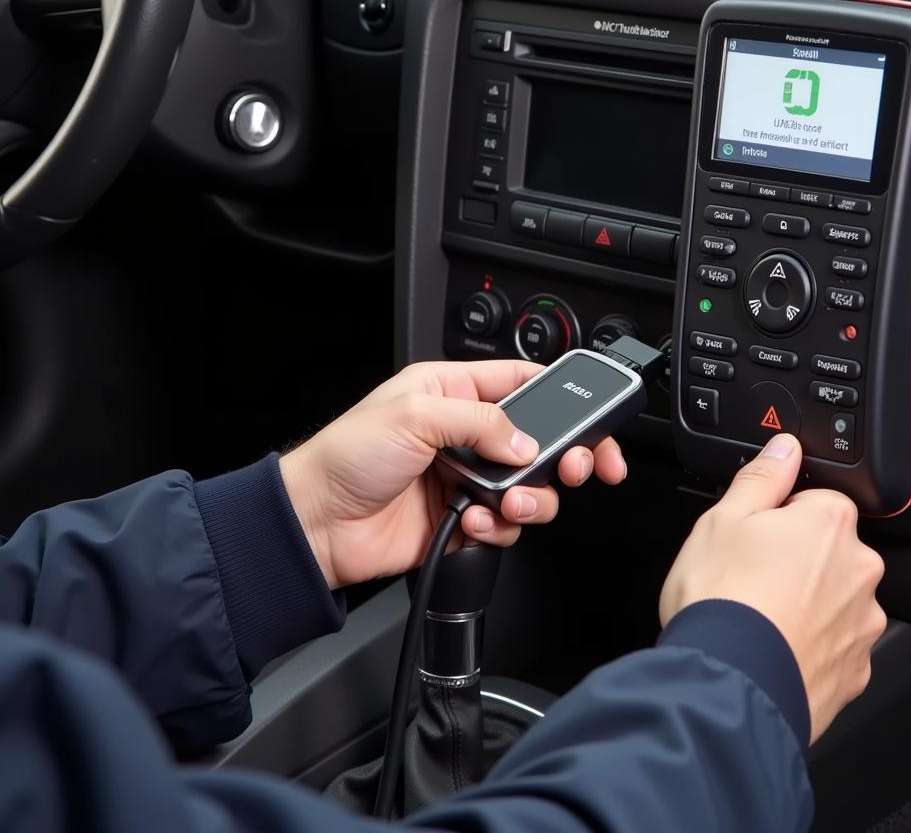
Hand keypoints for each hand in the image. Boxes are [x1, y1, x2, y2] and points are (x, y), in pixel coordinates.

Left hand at [279, 360, 626, 589]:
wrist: (317, 524)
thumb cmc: (345, 456)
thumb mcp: (413, 416)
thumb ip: (480, 421)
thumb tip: (527, 440)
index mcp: (452, 392)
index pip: (521, 382)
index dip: (562, 397)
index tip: (593, 415)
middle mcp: (465, 433)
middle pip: (540, 440)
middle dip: (564, 455)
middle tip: (573, 467)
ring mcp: (467, 478)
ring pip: (531, 487)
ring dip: (529, 499)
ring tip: (506, 502)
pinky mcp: (464, 520)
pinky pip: (506, 525)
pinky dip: (498, 528)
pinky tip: (471, 522)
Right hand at [658, 433, 886, 742]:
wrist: (729, 681)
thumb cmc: (721, 596)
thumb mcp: (723, 517)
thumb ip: (762, 477)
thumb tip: (785, 447)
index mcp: (829, 523)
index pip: (816, 499)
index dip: (779, 516)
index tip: (753, 535)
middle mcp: (859, 570)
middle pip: (829, 550)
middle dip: (796, 558)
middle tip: (749, 575)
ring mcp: (861, 624)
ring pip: (834, 599)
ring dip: (806, 602)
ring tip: (757, 616)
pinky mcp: (855, 671)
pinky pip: (833, 645)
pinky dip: (809, 644)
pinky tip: (772, 647)